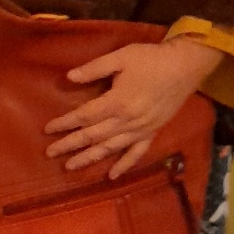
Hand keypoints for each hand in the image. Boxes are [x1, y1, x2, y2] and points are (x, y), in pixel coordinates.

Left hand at [43, 39, 221, 176]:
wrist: (185, 66)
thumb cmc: (151, 59)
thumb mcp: (121, 57)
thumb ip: (94, 68)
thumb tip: (69, 78)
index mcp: (117, 102)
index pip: (84, 116)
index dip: (64, 123)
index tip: (47, 129)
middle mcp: (127, 121)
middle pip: (93, 136)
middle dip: (70, 145)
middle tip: (50, 153)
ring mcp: (141, 130)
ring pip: (110, 148)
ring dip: (89, 158)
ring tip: (70, 166)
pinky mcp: (152, 133)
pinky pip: (136, 153)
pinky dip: (124, 166)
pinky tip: (111, 176)